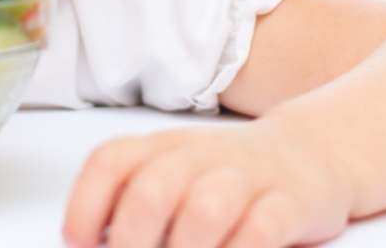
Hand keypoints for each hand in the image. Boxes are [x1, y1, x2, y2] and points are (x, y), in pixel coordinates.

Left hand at [62, 116, 353, 247]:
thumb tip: (89, 244)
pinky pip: (261, 230)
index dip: (85, 204)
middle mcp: (198, 157)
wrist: (306, 153)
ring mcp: (245, 178)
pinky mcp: (288, 203)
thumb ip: (132, 203)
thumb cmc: (223, 177)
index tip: (79, 243)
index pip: (111, 161)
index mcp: (161, 148)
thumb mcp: (174, 175)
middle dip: (131, 240)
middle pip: (152, 189)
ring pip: (205, 208)